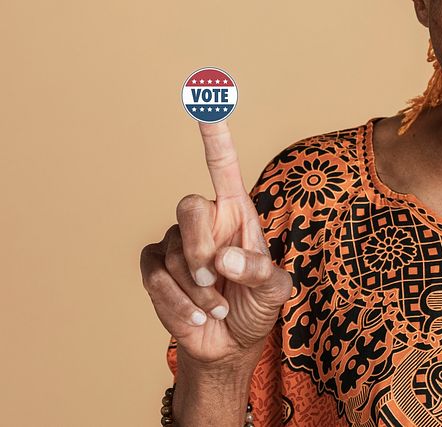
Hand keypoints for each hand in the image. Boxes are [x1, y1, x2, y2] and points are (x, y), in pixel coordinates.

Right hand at [140, 120, 291, 366]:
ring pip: (174, 252)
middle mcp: (205, 221)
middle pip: (188, 207)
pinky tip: (198, 317)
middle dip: (201, 248)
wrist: (229, 344)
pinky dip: (179, 304)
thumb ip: (260, 272)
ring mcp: (176, 243)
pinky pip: (156, 278)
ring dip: (198, 291)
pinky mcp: (155, 269)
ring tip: (217, 307)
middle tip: (218, 280)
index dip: (215, 139)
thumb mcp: (276, 291)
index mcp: (237, 213)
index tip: (207, 105)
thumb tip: (225, 259)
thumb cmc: (257, 306)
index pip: (223, 168)